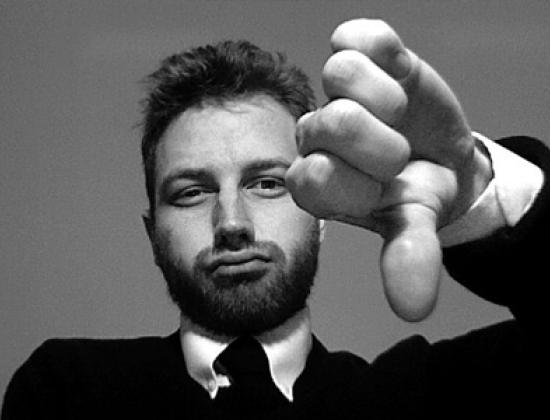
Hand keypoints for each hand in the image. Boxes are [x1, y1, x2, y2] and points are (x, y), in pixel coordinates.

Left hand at [286, 19, 492, 320]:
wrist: (438, 155)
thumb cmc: (415, 193)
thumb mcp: (414, 225)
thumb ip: (409, 257)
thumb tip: (412, 308)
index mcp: (314, 180)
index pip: (310, 176)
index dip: (359, 182)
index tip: (383, 188)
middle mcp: (314, 135)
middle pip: (334, 123)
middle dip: (385, 145)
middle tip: (396, 154)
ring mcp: (334, 93)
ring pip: (341, 74)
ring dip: (390, 102)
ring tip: (398, 115)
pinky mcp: (358, 56)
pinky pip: (357, 36)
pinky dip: (386, 55)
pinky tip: (396, 78)